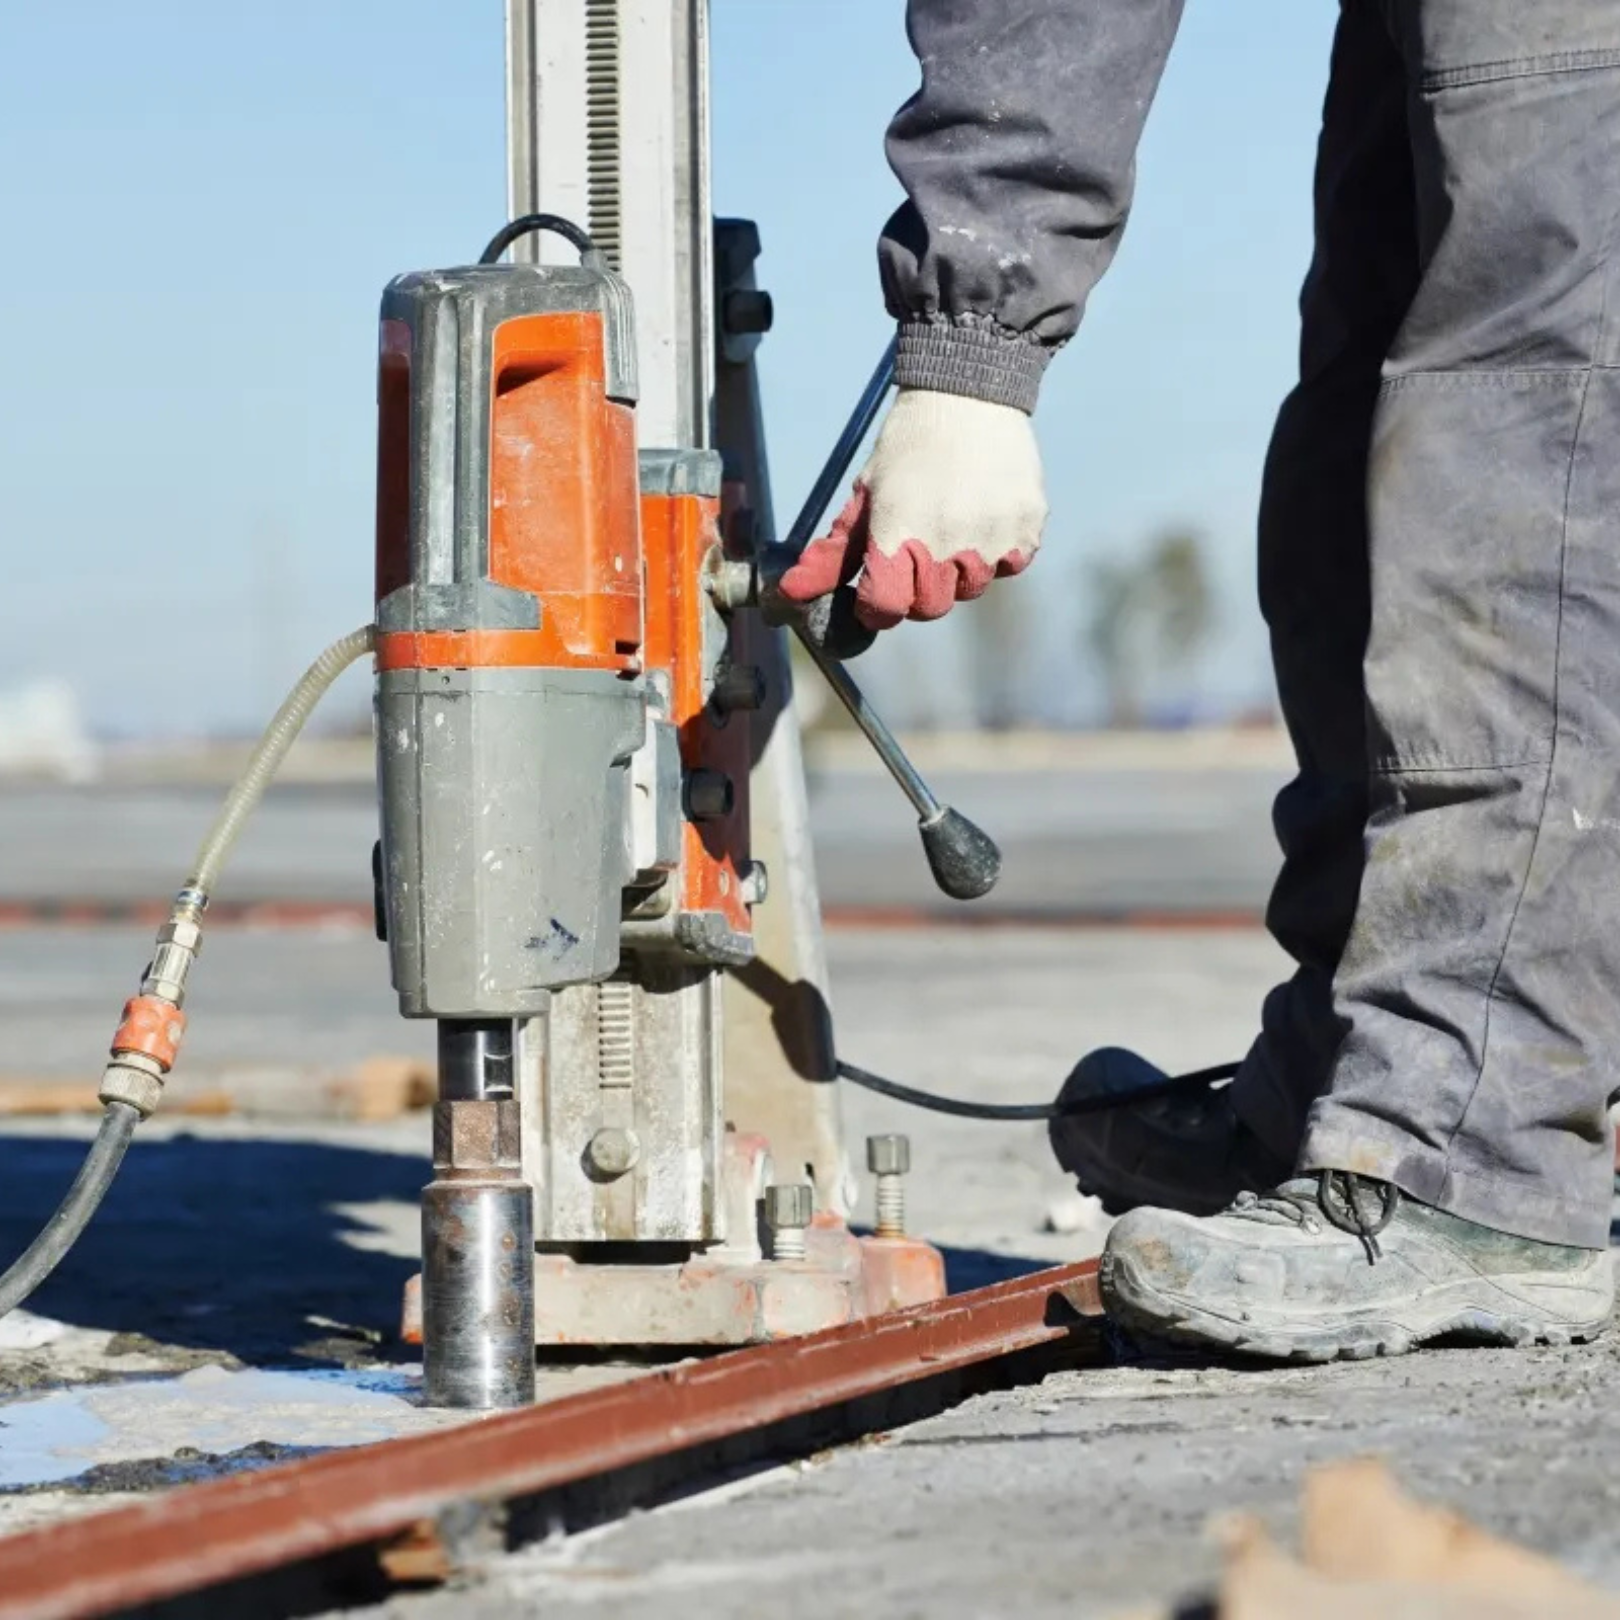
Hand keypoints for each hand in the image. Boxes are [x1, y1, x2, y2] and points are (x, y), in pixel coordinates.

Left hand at [777, 388, 1046, 630]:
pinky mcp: (1027, 529)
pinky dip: (995, 551)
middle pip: (929, 608)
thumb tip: (793, 593)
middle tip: (916, 548)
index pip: (886, 609)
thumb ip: (831, 553)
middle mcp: (948, 543)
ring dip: (958, 569)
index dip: (877, 606)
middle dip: (916, 589)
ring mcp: (993, 538)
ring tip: (952, 521)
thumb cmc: (908, 446)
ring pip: (972, 588)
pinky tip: (982, 514)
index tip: (878, 587)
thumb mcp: (864, 495)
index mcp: (899, 533)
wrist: (969, 393)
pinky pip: (1009, 565)